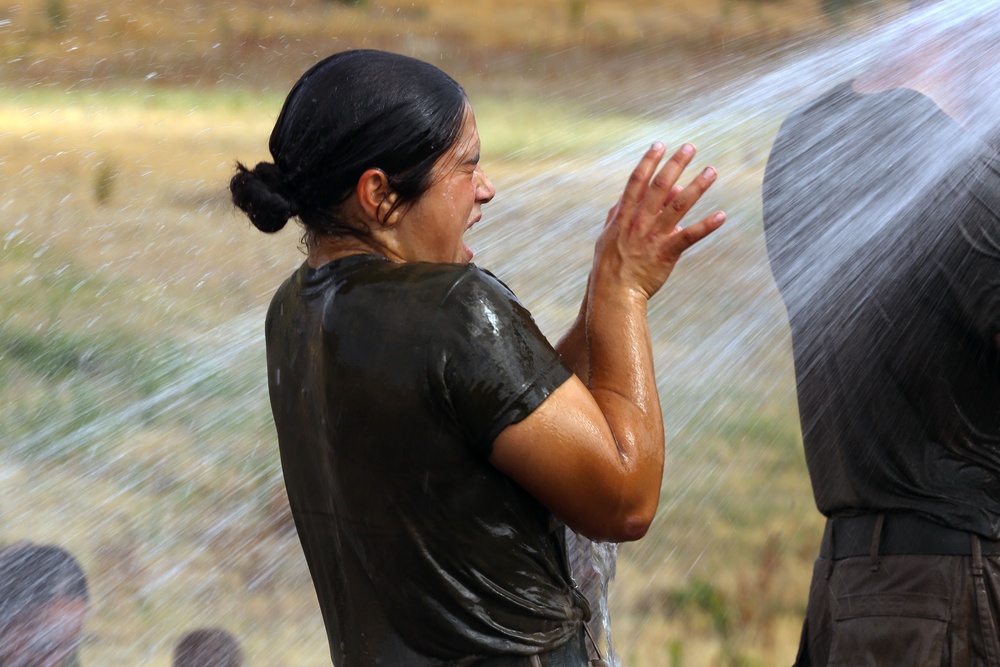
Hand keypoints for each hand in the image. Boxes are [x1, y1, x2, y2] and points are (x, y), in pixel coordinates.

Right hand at [594, 142, 724, 299]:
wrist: (613, 292)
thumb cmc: (609, 265)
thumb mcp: (607, 236)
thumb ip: (616, 214)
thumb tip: (625, 198)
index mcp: (625, 215)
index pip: (637, 181)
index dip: (649, 161)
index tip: (660, 145)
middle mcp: (639, 221)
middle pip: (660, 186)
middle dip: (675, 164)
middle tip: (690, 147)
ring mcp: (653, 236)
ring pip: (678, 206)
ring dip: (697, 187)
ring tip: (711, 171)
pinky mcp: (666, 252)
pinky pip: (689, 236)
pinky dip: (706, 226)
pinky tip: (721, 215)